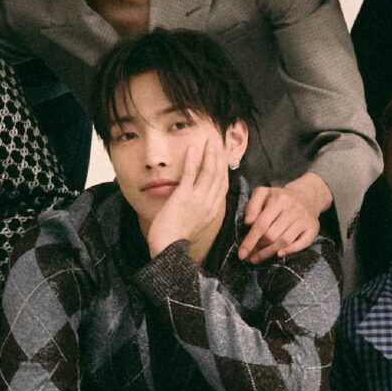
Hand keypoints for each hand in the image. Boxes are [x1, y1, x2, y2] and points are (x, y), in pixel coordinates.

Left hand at [144, 131, 228, 258]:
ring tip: (209, 140)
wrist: (168, 250)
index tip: (222, 156)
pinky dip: (193, 159)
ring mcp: (197, 199)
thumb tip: (200, 203)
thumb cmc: (176, 240)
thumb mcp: (196, 225)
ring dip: (210, 153)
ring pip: (209, 171)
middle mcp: (209, 204)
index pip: (222, 185)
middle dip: (219, 156)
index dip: (223, 169)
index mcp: (212, 211)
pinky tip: (193, 147)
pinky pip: (191, 173)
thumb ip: (200, 212)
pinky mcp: (184, 196)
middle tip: (217, 141)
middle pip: (218, 175)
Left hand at [237, 177, 324, 260]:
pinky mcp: (313, 228)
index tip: (241, 254)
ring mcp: (304, 219)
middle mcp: (293, 209)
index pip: (261, 224)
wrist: (307, 195)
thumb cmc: (280, 197)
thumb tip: (248, 222)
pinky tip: (278, 254)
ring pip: (285, 241)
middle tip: (250, 256)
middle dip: (258, 248)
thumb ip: (252, 206)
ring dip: (269, 253)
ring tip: (258, 258)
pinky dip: (290, 251)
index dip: (250, 241)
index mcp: (278, 199)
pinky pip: (302, 243)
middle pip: (272, 235)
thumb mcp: (263, 194)